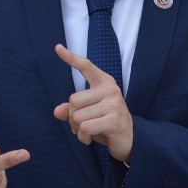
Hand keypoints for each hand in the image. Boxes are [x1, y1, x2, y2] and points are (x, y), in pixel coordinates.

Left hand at [53, 44, 133, 162]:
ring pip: (77, 116)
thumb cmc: (106, 123)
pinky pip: (85, 127)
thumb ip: (72, 110)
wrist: (129, 140)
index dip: (71, 58)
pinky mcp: (114, 120)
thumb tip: (58, 111)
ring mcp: (114, 104)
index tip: (57, 48)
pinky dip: (83, 137)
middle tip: (84, 124)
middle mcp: (111, 89)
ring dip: (77, 130)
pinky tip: (91, 139)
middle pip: (73, 100)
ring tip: (89, 132)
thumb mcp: (87, 114)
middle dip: (72, 117)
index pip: (86, 66)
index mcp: (104, 83)